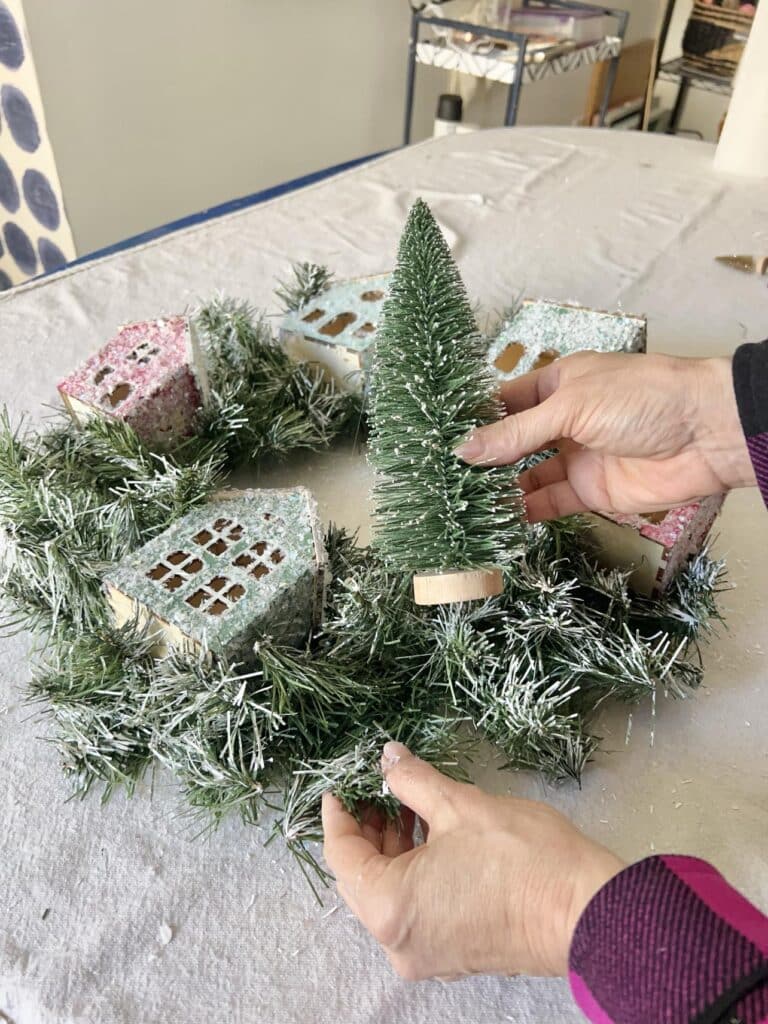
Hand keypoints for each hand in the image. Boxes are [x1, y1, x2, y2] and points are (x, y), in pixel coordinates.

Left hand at [321, 742, 622, 980]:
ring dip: (394, 849)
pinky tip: (432, 836)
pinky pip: (416, 909)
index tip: (339, 787)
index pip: (342, 856)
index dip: (338, 816)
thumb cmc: (523, 858)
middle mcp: (400, 942)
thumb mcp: (460, 805)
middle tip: (378, 788)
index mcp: (390, 908)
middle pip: (363, 879)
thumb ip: (413, 780)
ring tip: (409, 804)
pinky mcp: (455, 954)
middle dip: (368, 830)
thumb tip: (388, 758)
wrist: (587, 911)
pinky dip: (415, 873)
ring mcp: (428, 954)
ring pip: (390, 895)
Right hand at [454, 352, 754, 521]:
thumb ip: (516, 433)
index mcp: (558, 384)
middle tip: (440, 477)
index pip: (504, 402)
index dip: (474, 419)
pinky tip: (497, 519)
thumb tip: (463, 449)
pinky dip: (525, 511)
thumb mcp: (570, 406)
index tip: (436, 438)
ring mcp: (575, 456)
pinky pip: (549, 502)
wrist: (706, 434)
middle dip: (481, 458)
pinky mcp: (589, 491)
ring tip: (460, 501)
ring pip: (526, 475)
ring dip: (498, 488)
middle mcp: (562, 420)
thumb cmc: (641, 399)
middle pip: (512, 442)